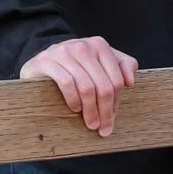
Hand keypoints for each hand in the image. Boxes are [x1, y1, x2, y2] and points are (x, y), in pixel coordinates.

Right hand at [19, 37, 137, 136]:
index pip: (116, 80)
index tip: (112, 120)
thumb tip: (130, 82)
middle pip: (103, 86)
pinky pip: (66, 83)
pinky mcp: (46, 61)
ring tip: (90, 123)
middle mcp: (82, 46)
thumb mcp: (100, 63)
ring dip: (90, 110)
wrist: (42, 61)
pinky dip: (73, 99)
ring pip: (86, 87)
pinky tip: (75, 108)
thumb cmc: (75, 66)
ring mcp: (63, 52)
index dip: (116, 103)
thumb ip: (122, 66)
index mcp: (99, 45)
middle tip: (102, 128)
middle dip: (105, 111)